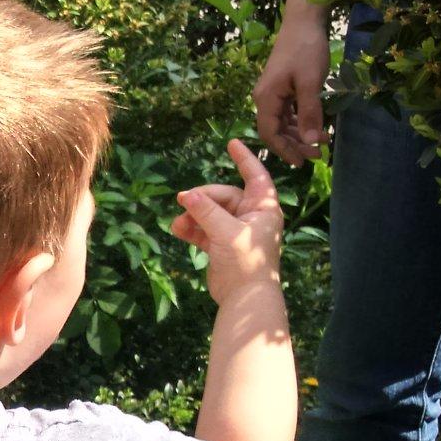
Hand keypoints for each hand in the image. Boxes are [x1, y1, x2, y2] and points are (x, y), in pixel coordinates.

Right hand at [171, 140, 283, 305]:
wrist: (245, 298)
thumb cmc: (246, 262)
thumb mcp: (226, 233)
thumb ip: (206, 211)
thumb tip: (185, 195)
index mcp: (262, 209)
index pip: (255, 176)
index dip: (245, 159)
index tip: (232, 143)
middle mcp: (250, 217)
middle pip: (222, 196)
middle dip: (202, 199)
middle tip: (182, 202)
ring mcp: (234, 231)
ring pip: (209, 213)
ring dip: (192, 215)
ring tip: (178, 224)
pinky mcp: (220, 246)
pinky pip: (202, 229)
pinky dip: (190, 229)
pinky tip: (177, 231)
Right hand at [253, 17, 329, 166]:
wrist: (304, 21)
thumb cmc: (306, 50)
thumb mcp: (311, 83)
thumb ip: (310, 113)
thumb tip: (312, 143)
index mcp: (266, 98)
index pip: (270, 133)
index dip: (284, 151)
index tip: (302, 163)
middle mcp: (264, 98)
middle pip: (275, 130)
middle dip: (295, 145)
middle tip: (318, 155)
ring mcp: (272, 92)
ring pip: (282, 122)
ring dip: (299, 134)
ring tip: (321, 144)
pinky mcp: (281, 87)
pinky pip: (287, 111)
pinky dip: (300, 122)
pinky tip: (316, 126)